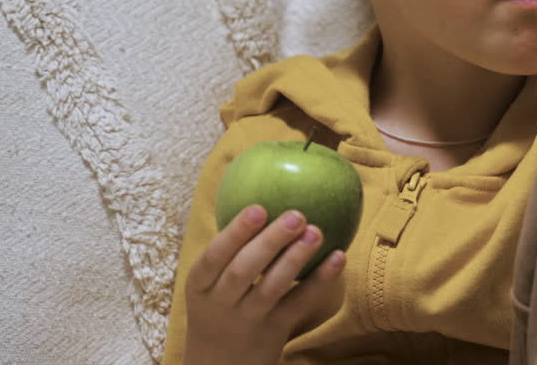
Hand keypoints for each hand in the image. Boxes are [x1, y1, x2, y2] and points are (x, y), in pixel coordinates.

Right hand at [182, 205, 345, 364]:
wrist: (219, 364)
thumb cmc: (220, 305)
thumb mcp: (209, 282)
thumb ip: (230, 247)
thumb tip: (261, 189)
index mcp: (199, 285)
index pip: (213, 258)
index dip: (235, 233)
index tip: (258, 207)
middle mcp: (221, 304)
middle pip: (243, 272)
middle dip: (269, 242)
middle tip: (296, 214)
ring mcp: (249, 320)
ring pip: (271, 289)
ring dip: (295, 259)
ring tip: (316, 232)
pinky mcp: (275, 331)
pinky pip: (298, 304)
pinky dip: (319, 281)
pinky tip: (337, 257)